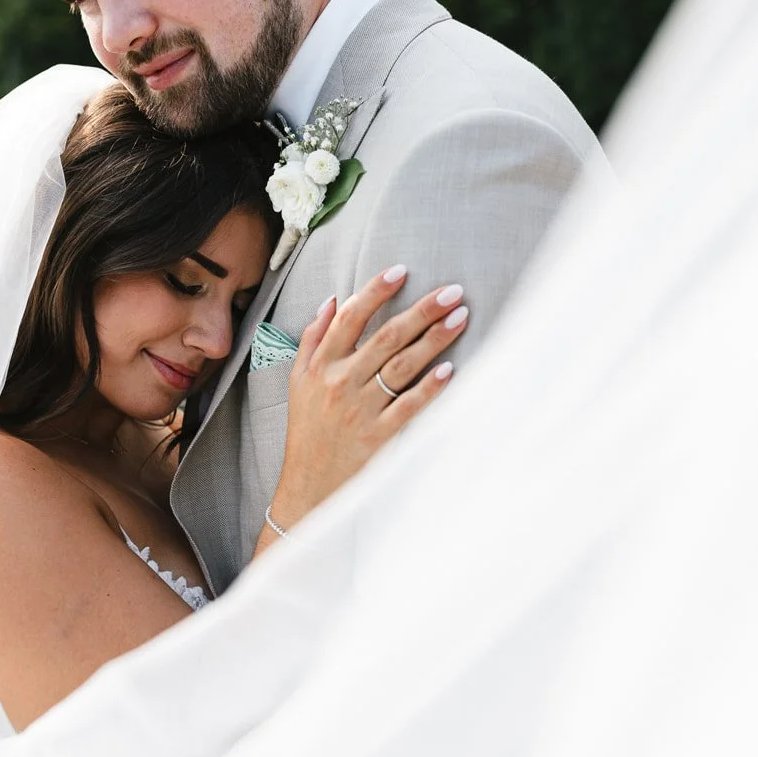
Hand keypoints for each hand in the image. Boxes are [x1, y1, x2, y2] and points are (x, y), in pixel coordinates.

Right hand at [265, 265, 467, 536]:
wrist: (307, 486)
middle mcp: (340, 383)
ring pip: (402, 366)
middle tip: (452, 291)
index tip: (402, 271)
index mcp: (320, 365)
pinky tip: (450, 370)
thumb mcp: (297, 381)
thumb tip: (333, 300)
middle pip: (386, 337)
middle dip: (422, 310)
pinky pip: (408, 406)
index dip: (376, 291)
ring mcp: (360, 410)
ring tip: (460, 318)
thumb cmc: (306, 430)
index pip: (351, 318)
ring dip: (434, 340)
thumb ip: (313, 338)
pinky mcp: (378, 436)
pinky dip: (429, 388)